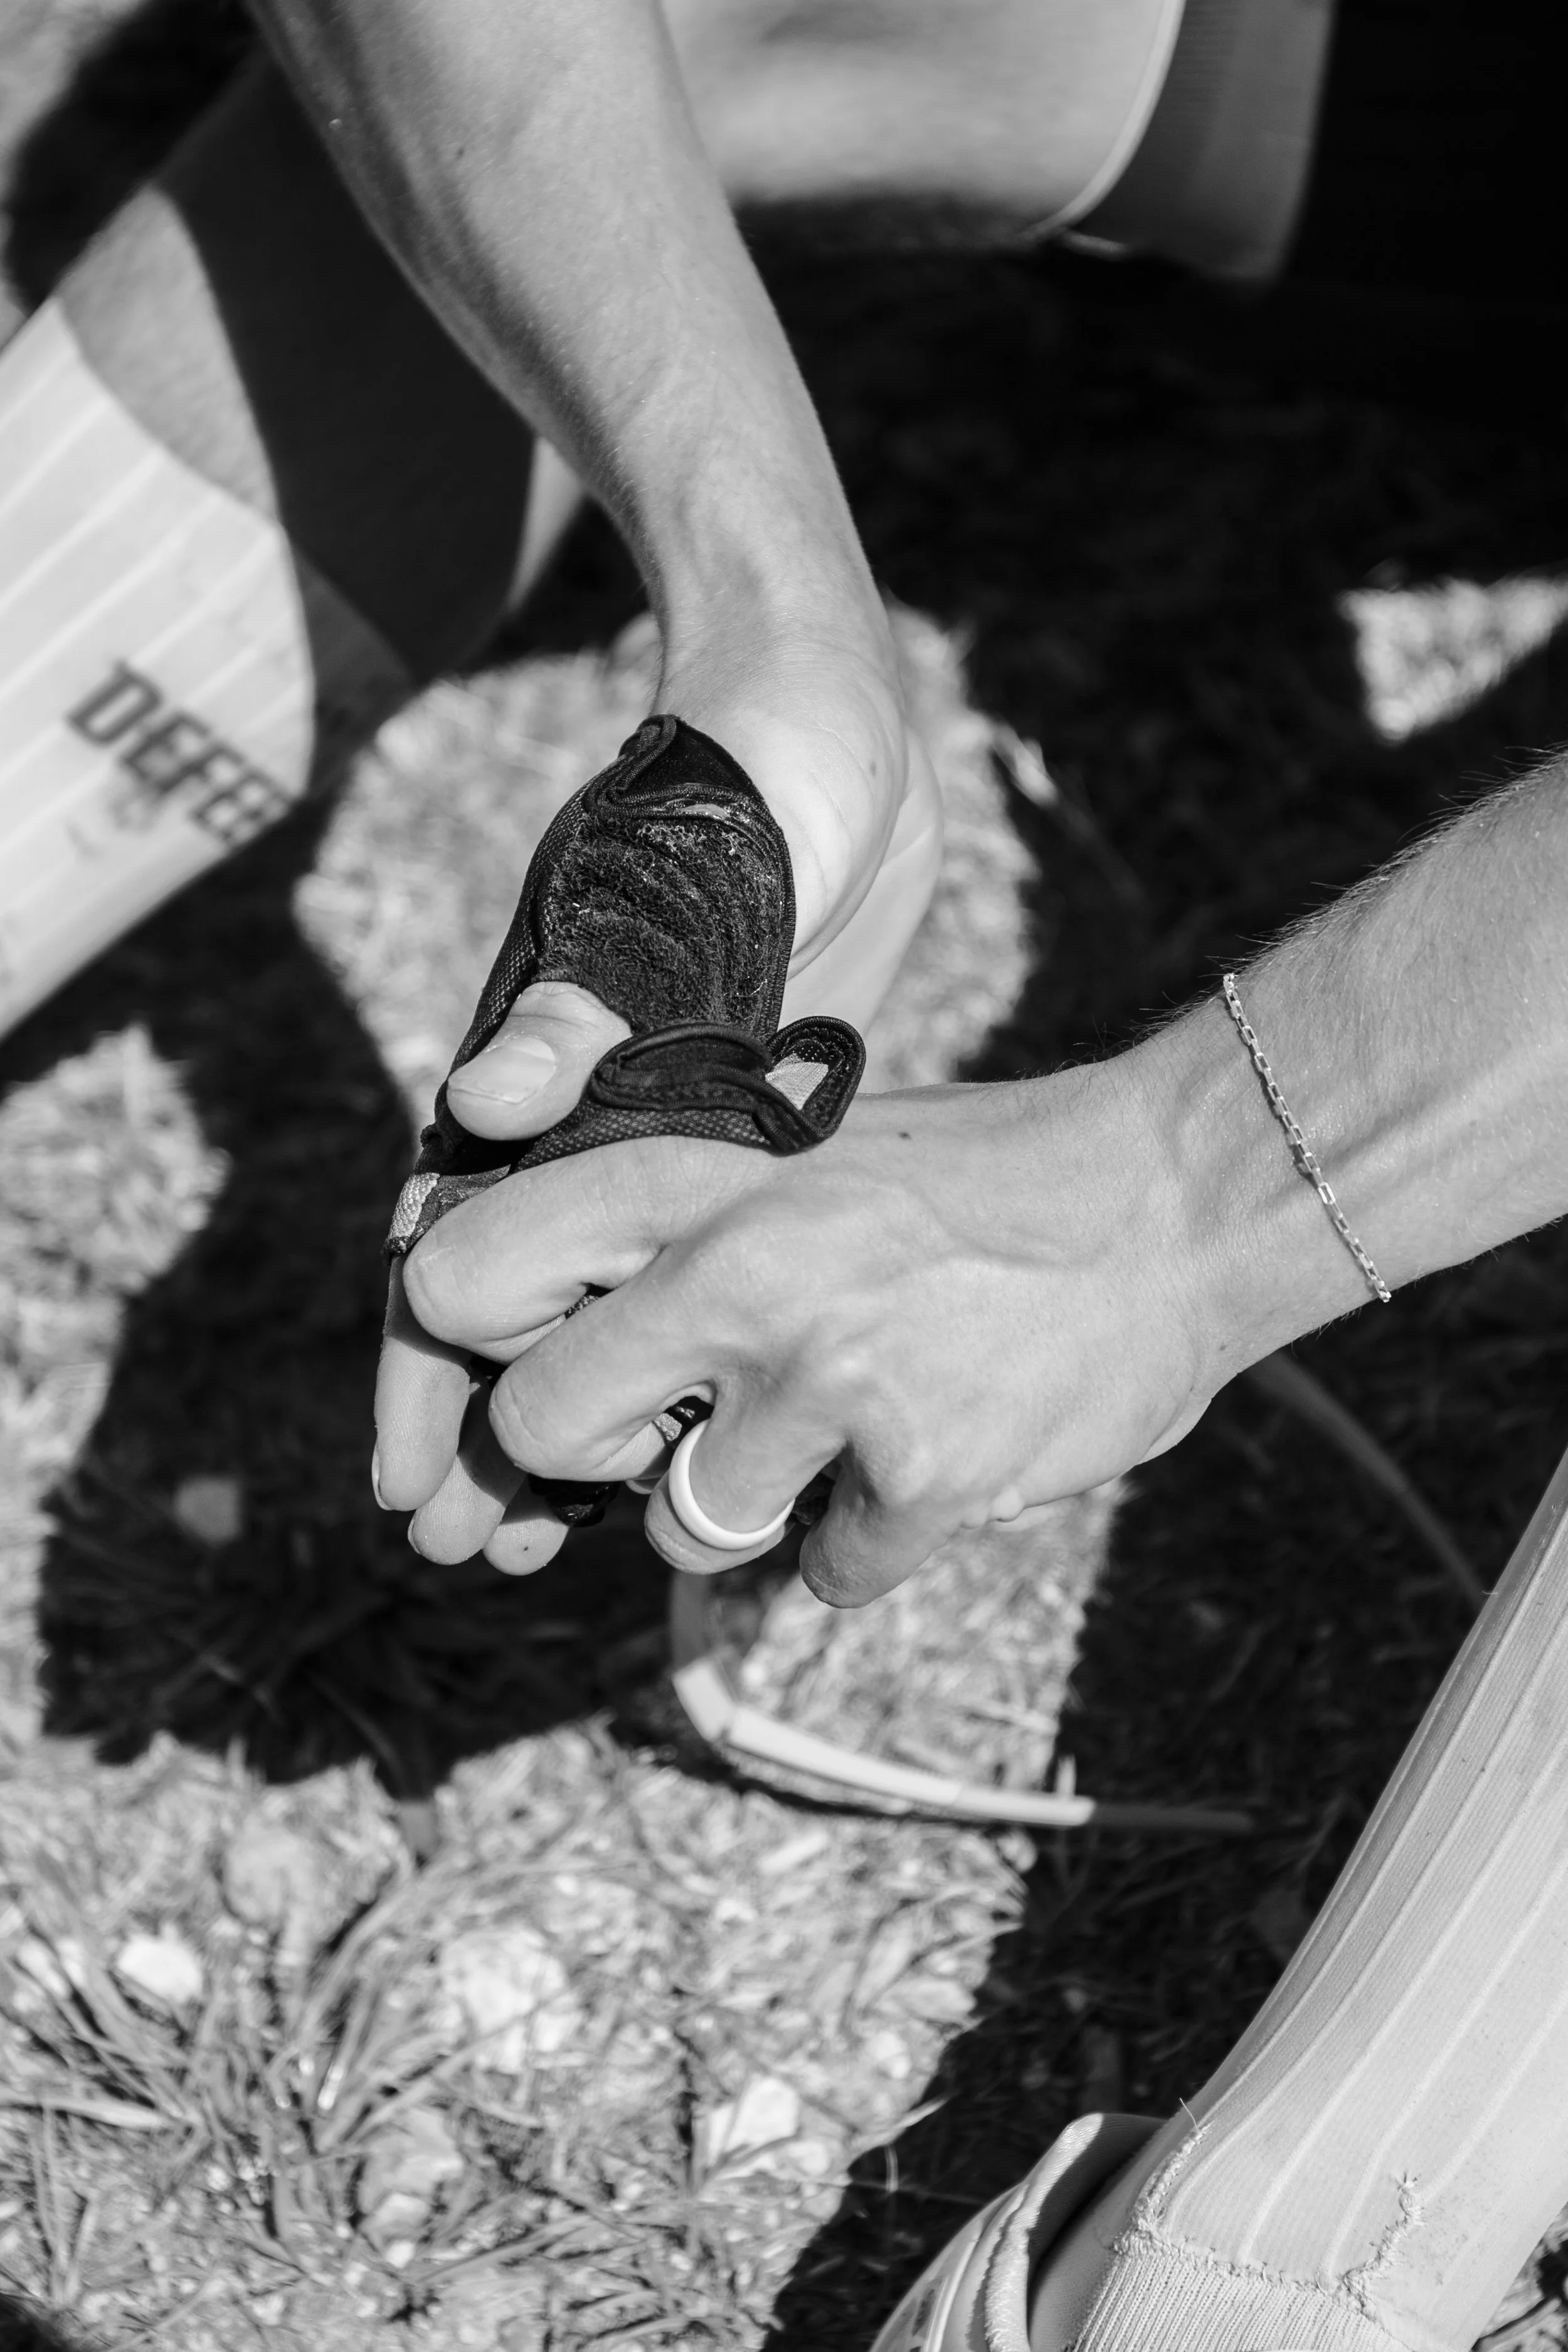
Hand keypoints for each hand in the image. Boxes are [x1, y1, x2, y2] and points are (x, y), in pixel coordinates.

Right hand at [375, 648, 942, 1569]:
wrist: (829, 723)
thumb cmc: (734, 787)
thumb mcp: (660, 887)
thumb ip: (582, 1003)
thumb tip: (484, 1104)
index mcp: (538, 1069)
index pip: (454, 1249)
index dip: (426, 1375)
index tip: (413, 1489)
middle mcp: (583, 1112)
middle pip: (516, 1301)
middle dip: (493, 1425)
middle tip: (489, 1556)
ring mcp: (665, 1121)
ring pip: (603, 1301)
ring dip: (583, 1407)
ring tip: (574, 1531)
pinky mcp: (750, 1119)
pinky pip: (695, 1262)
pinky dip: (681, 1346)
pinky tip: (703, 1420)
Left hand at [382, 1054, 1222, 1602]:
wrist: (1176, 1200)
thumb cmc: (974, 1177)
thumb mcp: (802, 1149)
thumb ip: (672, 1223)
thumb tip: (536, 1328)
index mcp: (699, 1172)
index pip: (466, 1277)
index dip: (478, 1341)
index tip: (528, 1354)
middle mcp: (743, 1273)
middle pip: (538, 1426)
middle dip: (589, 1450)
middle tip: (672, 1422)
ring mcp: (833, 1382)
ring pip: (681, 1524)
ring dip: (746, 1502)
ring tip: (842, 1425)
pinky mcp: (924, 1480)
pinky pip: (821, 1574)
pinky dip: (866, 1539)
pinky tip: (928, 1458)